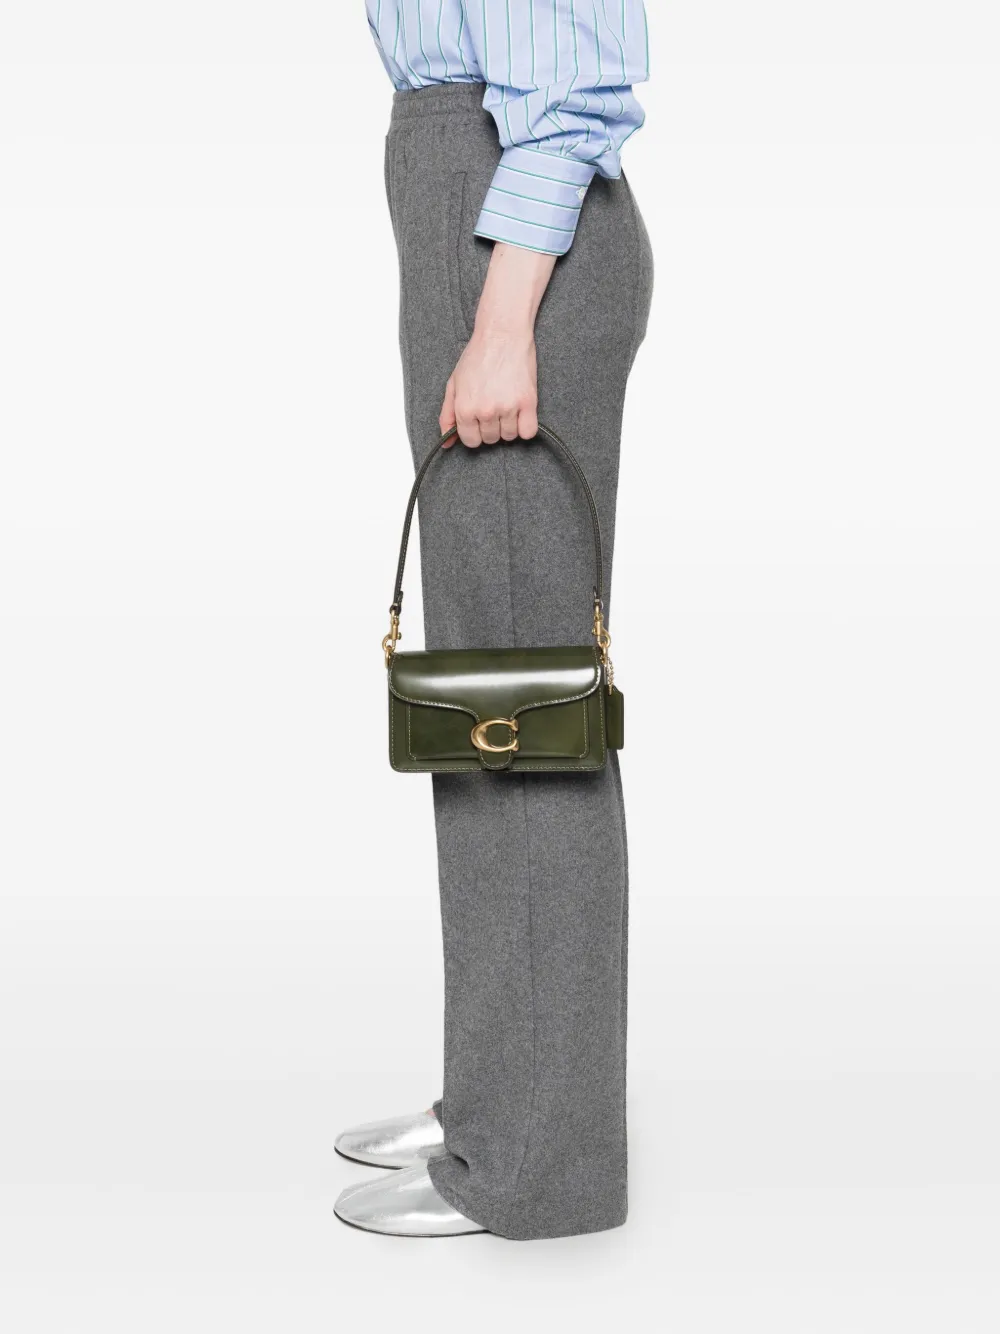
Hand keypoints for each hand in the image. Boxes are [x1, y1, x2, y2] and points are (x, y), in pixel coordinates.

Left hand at [439, 242, 556, 448]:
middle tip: (493, 405)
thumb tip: (446, 443)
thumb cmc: (477, 356)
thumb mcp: (454, 384)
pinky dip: (525, 426)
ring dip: (509, 425)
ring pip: (509, 436)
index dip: (475, 431)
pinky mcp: (528, 402)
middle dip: (491, 427)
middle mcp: (485, 411)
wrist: (502, 334)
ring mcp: (507, 407)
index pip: (471, 441)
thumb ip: (447, 415)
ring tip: (506, 403)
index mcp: (465, 408)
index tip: (479, 420)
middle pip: (491, 439)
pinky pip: (528, 432)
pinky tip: (520, 412)